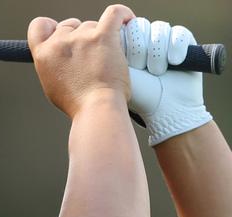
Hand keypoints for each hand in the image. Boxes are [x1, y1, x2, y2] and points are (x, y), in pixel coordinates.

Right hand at [28, 6, 134, 118]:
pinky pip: (115, 13)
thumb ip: (52, 65)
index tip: (63, 36)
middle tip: (90, 53)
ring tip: (107, 55)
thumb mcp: (51, 84)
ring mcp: (81, 38)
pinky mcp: (103, 36)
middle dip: (79, 35)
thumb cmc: (77, 103)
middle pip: (69, 25)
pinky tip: (127, 20)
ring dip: (99, 35)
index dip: (52, 28)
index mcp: (43, 54)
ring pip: (92, 24)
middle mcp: (59, 42)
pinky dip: (122, 14)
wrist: (95, 108)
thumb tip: (60, 59)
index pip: (39, 26)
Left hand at [122, 17, 212, 145]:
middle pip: (140, 26)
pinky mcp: (184, 43)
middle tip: (142, 69)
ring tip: (157, 72)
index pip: (122, 29)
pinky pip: (179, 33)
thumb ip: (112, 50)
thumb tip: (113, 32)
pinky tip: (174, 63)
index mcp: (124, 47)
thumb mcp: (119, 73)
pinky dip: (176, 47)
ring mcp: (163, 41)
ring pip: (159, 29)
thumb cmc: (139, 96)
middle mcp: (143, 42)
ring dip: (157, 52)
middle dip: (140, 49)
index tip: (126, 66)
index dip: (126, 45)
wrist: (167, 110)